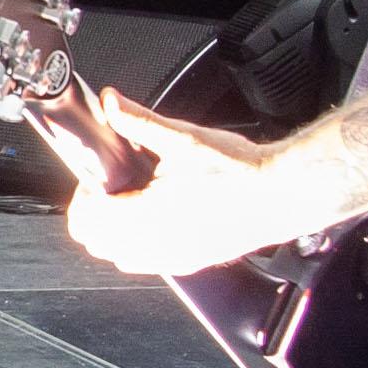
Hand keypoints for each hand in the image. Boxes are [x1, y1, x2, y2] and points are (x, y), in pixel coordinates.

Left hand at [56, 92, 320, 277]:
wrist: (283, 193)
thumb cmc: (241, 171)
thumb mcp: (183, 139)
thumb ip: (139, 121)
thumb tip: (111, 103)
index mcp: (147, 215)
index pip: (87, 218)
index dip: (84, 194)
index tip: (96, 176)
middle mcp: (156, 244)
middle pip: (96, 242)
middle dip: (94, 213)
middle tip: (110, 187)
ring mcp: (173, 259)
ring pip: (119, 256)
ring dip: (113, 231)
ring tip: (131, 200)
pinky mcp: (191, 264)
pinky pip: (146, 263)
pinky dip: (137, 245)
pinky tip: (154, 218)